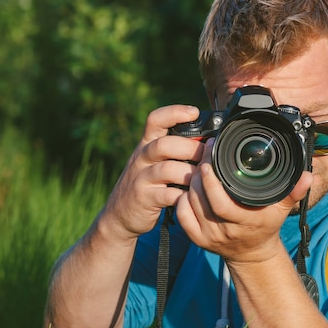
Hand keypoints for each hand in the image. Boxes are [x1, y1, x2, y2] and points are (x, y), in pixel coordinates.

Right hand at [100, 105, 203, 239]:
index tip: (194, 112)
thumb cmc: (147, 184)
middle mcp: (142, 158)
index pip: (156, 119)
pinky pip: (168, 195)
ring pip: (167, 169)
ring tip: (203, 177)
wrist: (119, 214)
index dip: (175, 112)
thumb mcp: (153, 161)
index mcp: (146, 144)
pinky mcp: (145, 199)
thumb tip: (208, 139)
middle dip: (191, 148)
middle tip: (208, 155)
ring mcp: (141, 179)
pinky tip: (194, 196)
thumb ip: (174, 149)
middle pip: (164, 144)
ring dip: (190, 173)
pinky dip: (185, 195)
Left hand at [176, 139, 312, 262]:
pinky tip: (188, 186)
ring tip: (197, 165)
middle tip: (202, 153)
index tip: (210, 158)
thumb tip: (308, 175)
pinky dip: (181, 199)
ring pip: (189, 204)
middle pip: (200, 200)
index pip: (220, 204)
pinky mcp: (196, 239)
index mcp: (242, 222)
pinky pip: (181, 216)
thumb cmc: (265, 226)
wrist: (252, 254)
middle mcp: (222, 231)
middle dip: (198, 173)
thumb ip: (294, 191)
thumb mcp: (281, 209)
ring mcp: (207, 236)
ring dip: (190, 183)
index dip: (211, 181)